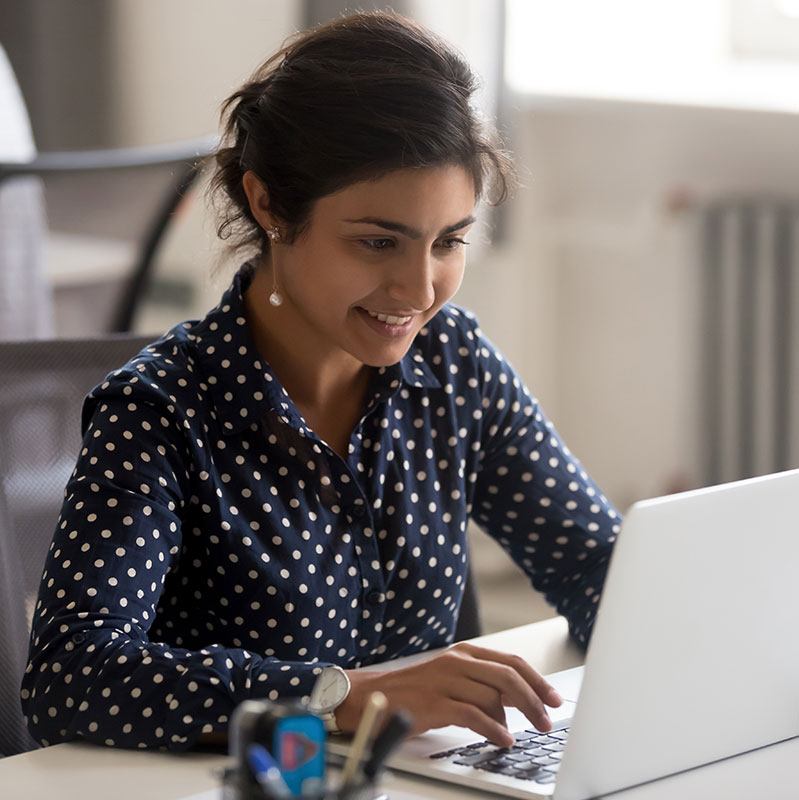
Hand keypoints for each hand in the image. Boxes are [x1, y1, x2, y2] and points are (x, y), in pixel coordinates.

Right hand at [335, 642, 562, 746]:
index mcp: (465, 653)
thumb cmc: (417, 692)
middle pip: (508, 675)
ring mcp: (446, 680)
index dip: (537, 680)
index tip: (554, 698)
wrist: (374, 697)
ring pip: (494, 695)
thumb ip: (484, 686)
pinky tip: (503, 739)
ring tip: (523, 733)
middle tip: (547, 719)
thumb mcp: (453, 680)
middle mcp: (457, 662)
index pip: (511, 661)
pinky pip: (474, 715)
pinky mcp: (435, 702)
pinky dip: (493, 729)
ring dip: (515, 717)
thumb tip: (517, 703)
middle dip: (534, 698)